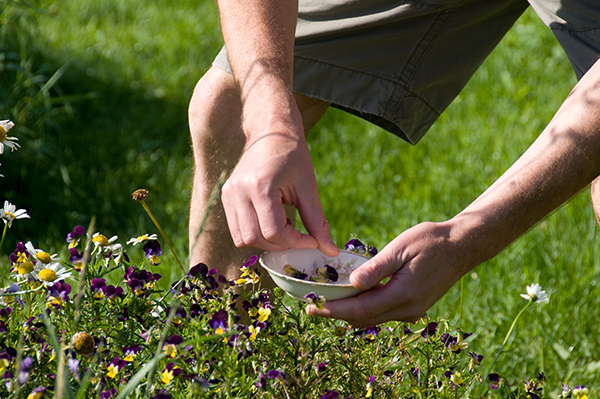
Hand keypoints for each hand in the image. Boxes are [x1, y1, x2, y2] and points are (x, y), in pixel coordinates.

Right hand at [222, 130, 338, 256]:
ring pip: (242, 239)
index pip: (274, 231)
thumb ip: (317, 222)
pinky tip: (272, 218)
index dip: (295, 242)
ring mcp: (229, 194)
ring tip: (283, 222)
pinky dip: (256, 233)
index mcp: (260, 186)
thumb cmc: (293, 155)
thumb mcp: (308, 188)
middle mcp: (239, 191)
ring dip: (266, 241)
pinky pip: (238, 229)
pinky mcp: (226, 196)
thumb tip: (331, 251)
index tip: (312, 241)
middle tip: (299, 235)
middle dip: (281, 244)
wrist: (271, 131)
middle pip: (255, 238)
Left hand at [307, 221, 474, 324]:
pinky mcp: (414, 307)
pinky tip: (352, 295)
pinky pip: (382, 313)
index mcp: (403, 294)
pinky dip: (364, 307)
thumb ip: (376, 268)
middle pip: (363, 319)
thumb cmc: (431, 241)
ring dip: (348, 312)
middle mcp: (407, 309)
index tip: (311, 307)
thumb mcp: (401, 248)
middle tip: (312, 305)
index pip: (360, 310)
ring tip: (327, 299)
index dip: (333, 310)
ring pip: (372, 318)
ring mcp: (412, 311)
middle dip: (335, 314)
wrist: (462, 247)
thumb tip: (352, 283)